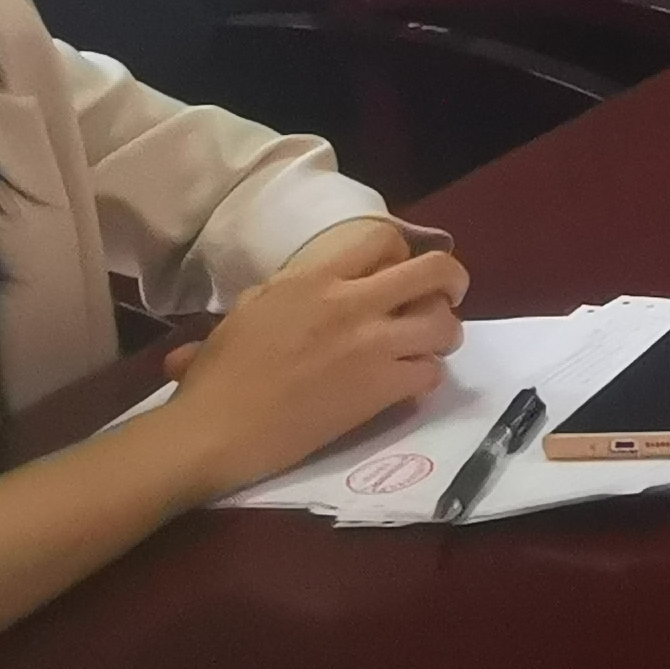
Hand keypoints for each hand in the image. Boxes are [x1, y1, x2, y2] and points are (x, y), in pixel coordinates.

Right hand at [150, 220, 465, 495]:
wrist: (218, 430)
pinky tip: (411, 381)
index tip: (395, 271)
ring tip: (431, 343)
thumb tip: (301, 287)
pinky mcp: (380, 390)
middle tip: (446, 295)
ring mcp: (372, 347)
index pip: (383, 239)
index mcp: (315, 278)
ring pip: (444, 324)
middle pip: (434, 271)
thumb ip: (289, 290)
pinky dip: (428, 375)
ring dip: (444, 332)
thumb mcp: (249, 309)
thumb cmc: (219, 372)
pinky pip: (431, 373)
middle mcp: (353, 304)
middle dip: (451, 280)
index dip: (399, 252)